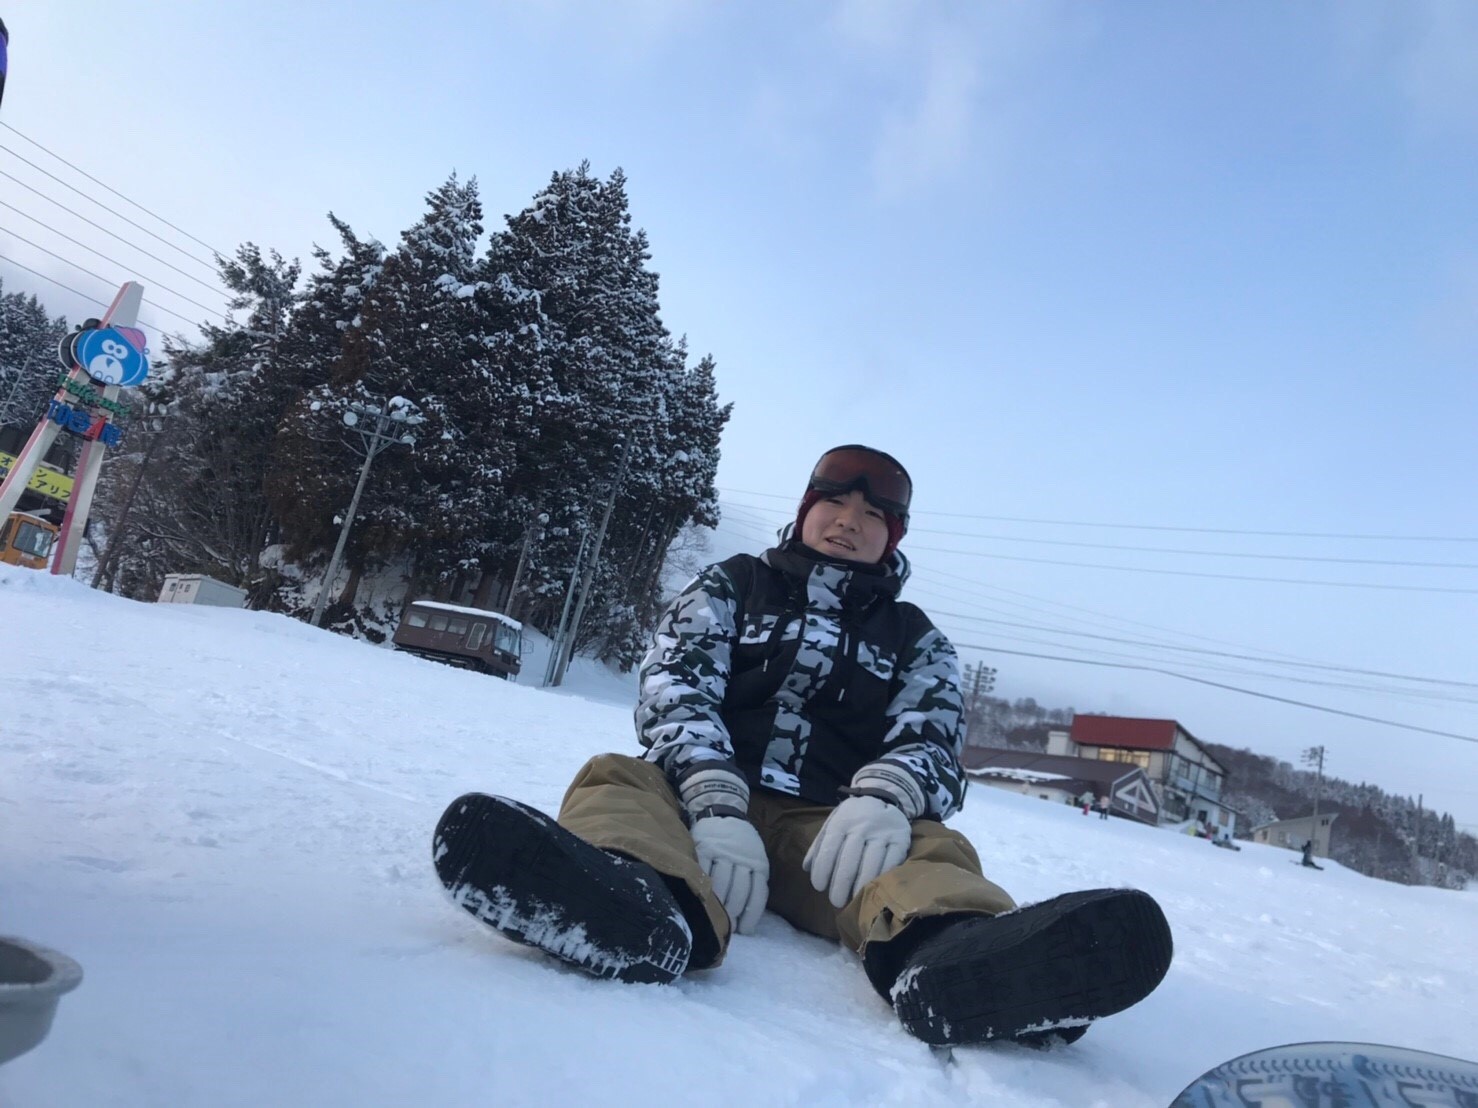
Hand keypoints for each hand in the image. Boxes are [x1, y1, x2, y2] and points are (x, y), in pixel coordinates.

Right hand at [689, 815, 768, 933]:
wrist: (723, 811)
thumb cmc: (741, 843)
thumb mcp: (755, 857)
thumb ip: (754, 879)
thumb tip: (750, 914)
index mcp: (759, 863)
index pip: (757, 894)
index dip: (750, 915)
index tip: (744, 931)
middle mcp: (743, 858)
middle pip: (738, 892)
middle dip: (733, 913)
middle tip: (726, 927)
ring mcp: (723, 851)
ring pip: (721, 883)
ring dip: (718, 903)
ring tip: (714, 916)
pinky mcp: (705, 846)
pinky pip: (704, 869)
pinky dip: (702, 885)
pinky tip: (701, 897)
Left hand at [803, 795, 910, 908]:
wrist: (883, 795)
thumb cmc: (853, 816)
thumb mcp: (833, 821)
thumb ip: (820, 844)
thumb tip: (807, 868)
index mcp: (842, 820)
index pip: (829, 849)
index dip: (823, 870)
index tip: (819, 886)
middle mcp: (863, 825)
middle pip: (850, 860)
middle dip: (840, 885)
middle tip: (835, 901)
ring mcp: (883, 832)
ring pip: (871, 864)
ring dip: (861, 886)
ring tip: (854, 900)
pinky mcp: (901, 839)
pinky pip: (892, 863)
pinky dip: (882, 879)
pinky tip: (874, 888)